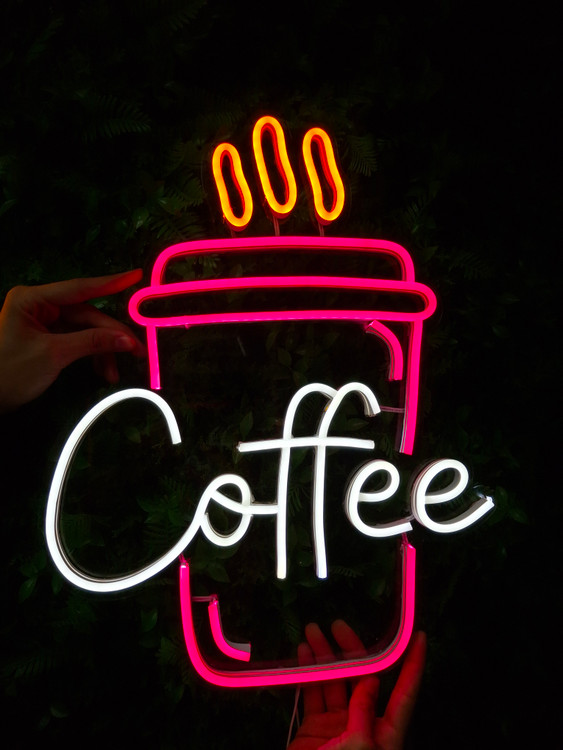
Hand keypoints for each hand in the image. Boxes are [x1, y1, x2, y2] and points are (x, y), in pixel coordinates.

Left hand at [0, 270, 145, 411]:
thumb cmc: (11, 372)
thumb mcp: (53, 354)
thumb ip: (92, 342)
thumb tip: (128, 340)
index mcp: (33, 298)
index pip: (79, 288)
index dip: (110, 283)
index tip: (136, 276)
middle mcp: (40, 305)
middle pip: (87, 314)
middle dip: (111, 335)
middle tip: (137, 350)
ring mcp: (45, 322)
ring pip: (86, 330)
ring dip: (103, 351)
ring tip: (115, 372)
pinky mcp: (50, 338)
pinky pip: (79, 341)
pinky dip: (93, 356)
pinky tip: (103, 372)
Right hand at [288, 621, 425, 749]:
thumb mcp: (359, 747)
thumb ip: (364, 712)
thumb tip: (371, 681)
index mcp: (387, 733)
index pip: (405, 692)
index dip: (413, 664)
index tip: (418, 636)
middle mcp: (366, 725)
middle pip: (363, 678)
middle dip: (353, 650)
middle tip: (338, 626)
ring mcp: (339, 725)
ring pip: (335, 681)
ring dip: (324, 657)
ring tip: (312, 631)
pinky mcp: (316, 729)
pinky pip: (313, 693)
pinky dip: (307, 672)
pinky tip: (303, 653)